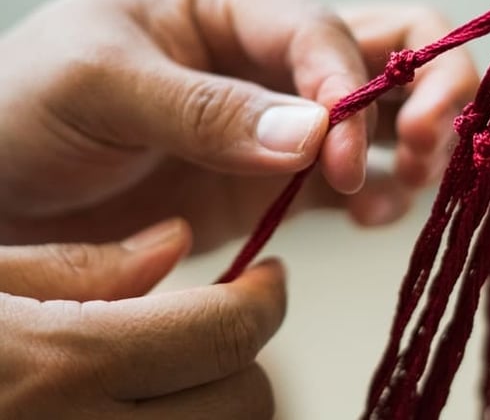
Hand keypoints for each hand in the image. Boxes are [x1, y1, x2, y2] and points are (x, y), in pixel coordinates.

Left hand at [0, 0, 477, 249]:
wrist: (2, 191)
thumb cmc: (26, 108)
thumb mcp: (98, 86)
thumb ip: (205, 108)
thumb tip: (315, 134)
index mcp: (229, 3)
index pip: (321, 28)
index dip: (349, 83)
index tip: (340, 150)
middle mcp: (270, 53)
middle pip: (391, 45)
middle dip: (428, 89)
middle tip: (424, 145)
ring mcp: (283, 118)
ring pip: (390, 112)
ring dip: (418, 144)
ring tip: (404, 186)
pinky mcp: (282, 177)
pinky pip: (357, 177)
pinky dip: (384, 194)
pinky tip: (373, 216)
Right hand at [0, 219, 284, 418]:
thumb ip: (72, 267)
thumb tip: (173, 244)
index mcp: (63, 366)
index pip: (227, 334)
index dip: (266, 299)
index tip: (268, 278)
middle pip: (243, 404)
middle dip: (243, 354)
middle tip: (217, 323)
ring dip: (216, 399)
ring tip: (176, 365)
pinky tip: (141, 401)